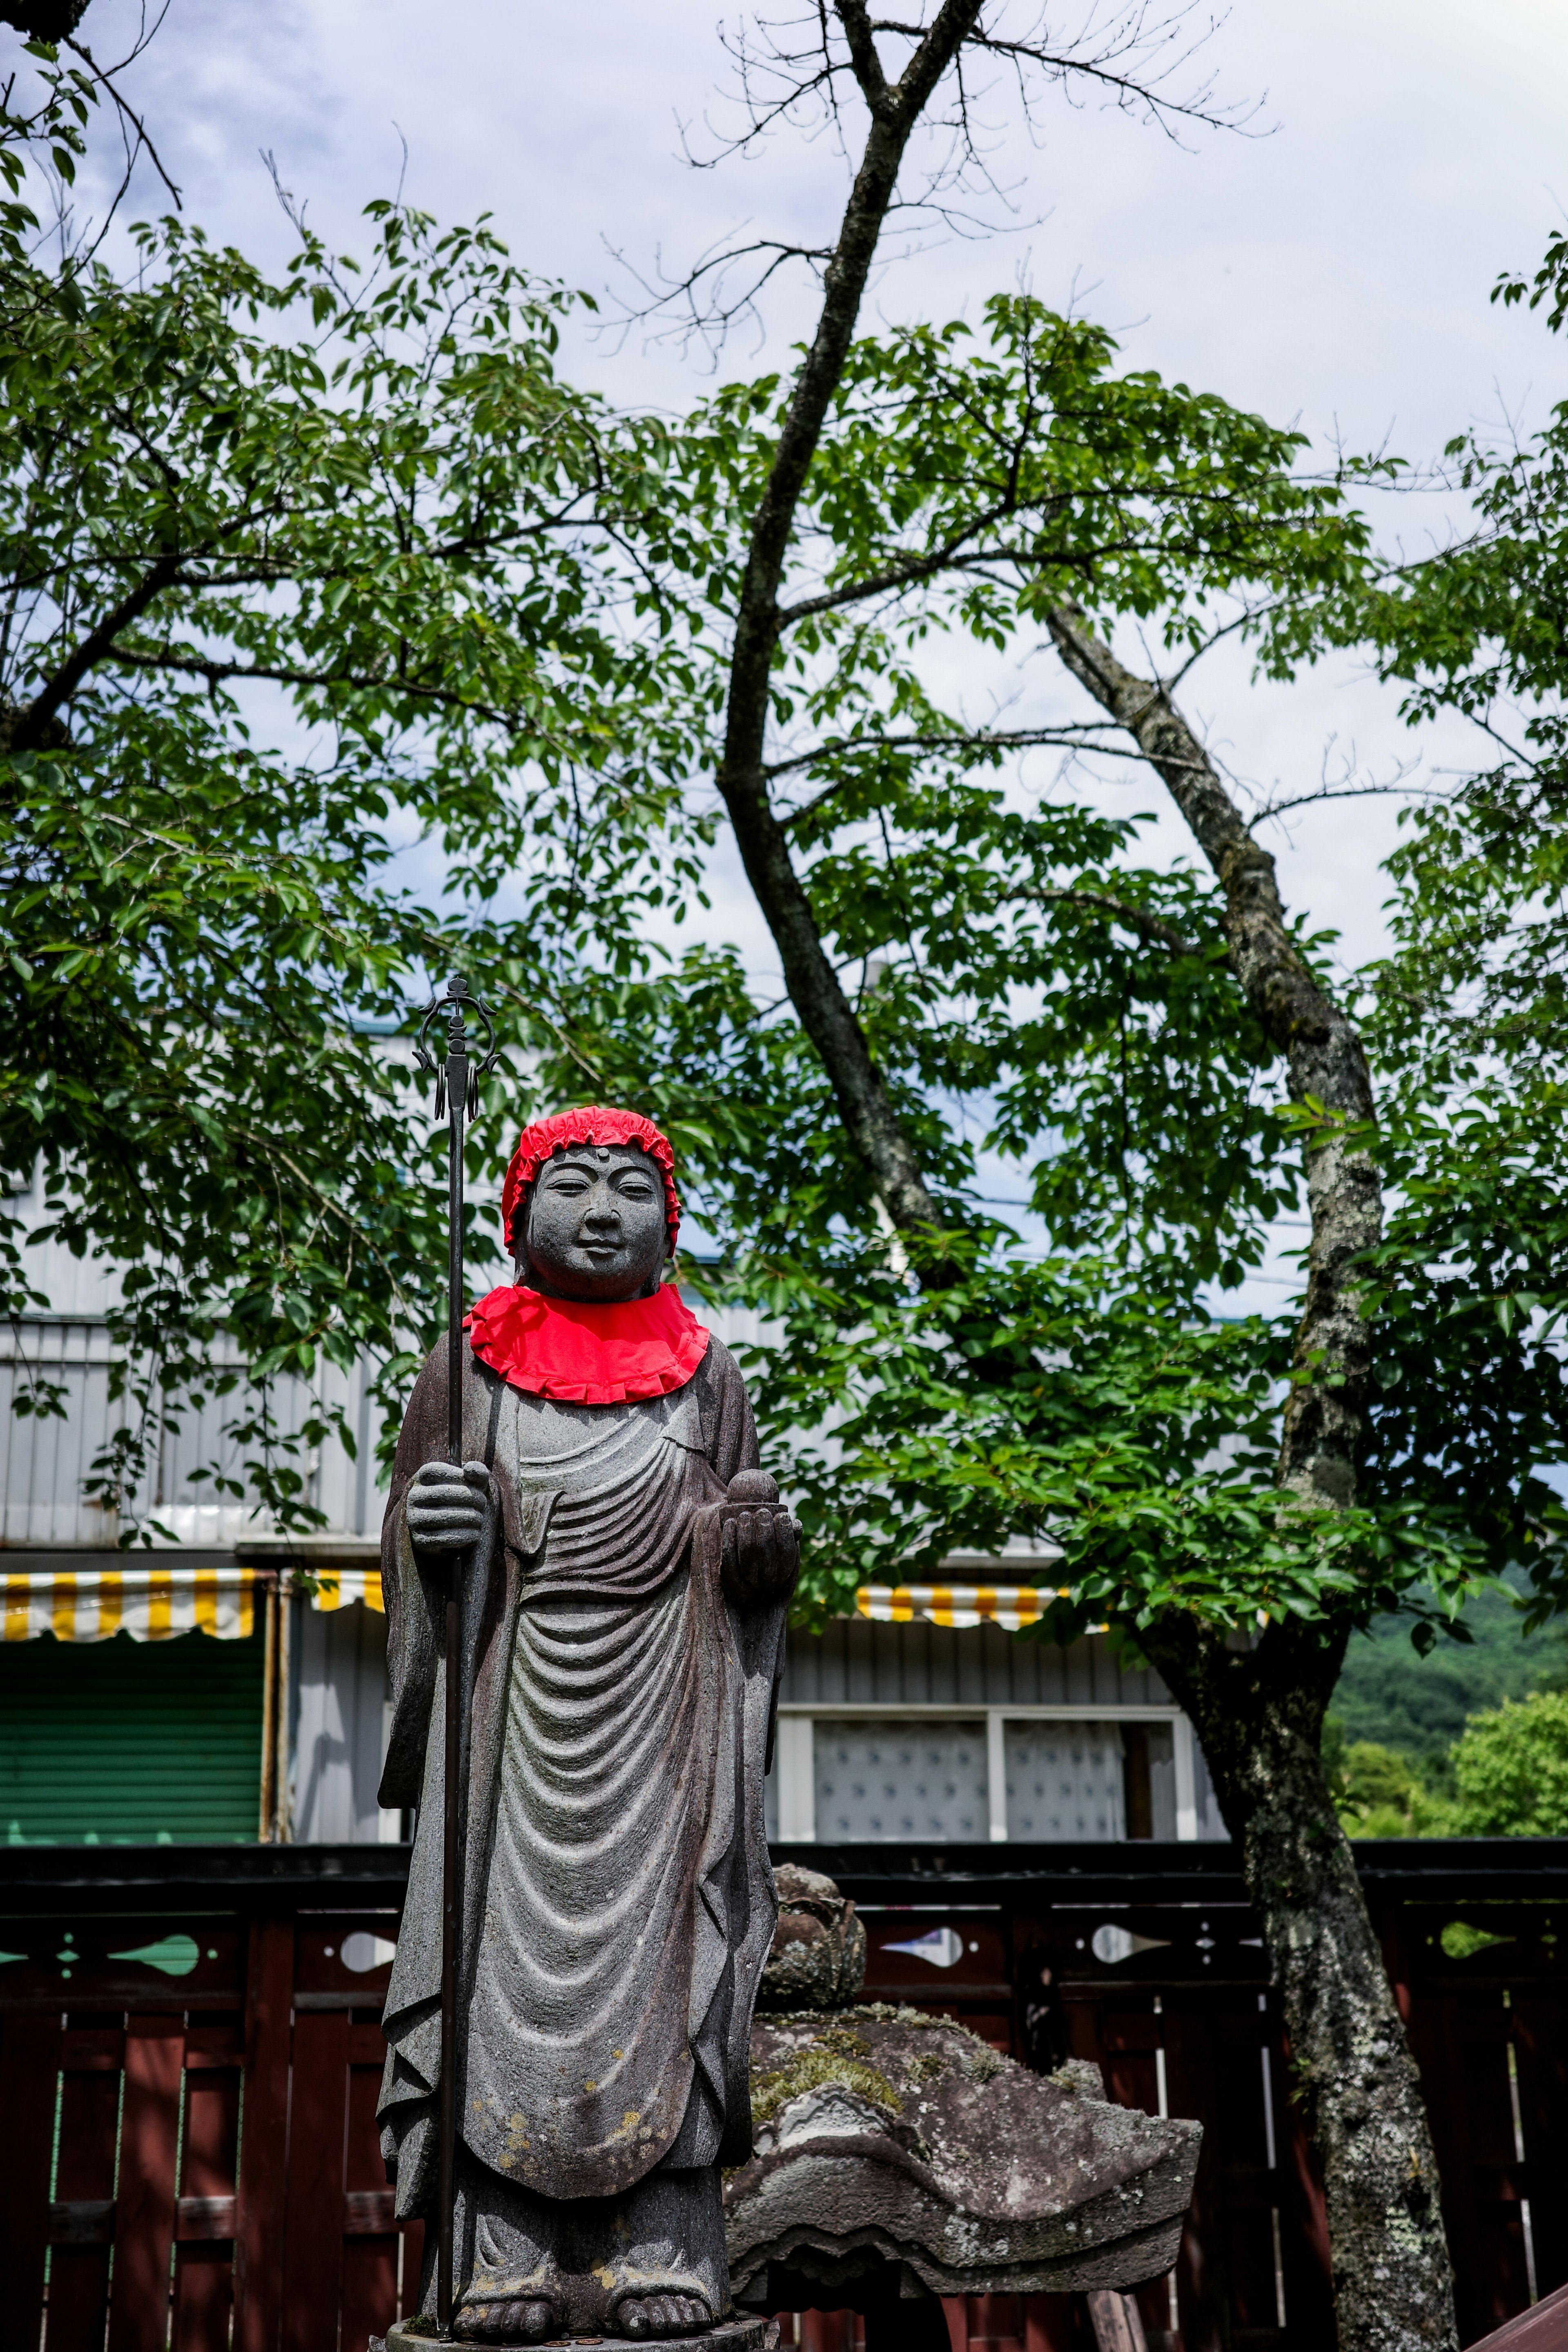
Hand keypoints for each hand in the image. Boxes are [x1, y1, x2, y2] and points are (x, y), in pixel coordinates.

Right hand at [405, 1459, 489, 1557]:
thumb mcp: (471, 1482)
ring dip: (470, 1519)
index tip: (478, 1488)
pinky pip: (445, 1538)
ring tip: (479, 1519)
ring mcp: (414, 1518)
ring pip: (445, 1517)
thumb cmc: (462, 1498)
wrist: (447, 1527)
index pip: (442, 1472)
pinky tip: (474, 1533)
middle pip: (444, 1493)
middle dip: (471, 1499)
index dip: (464, 1479)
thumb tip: (469, 1470)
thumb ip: (477, 1471)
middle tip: (483, 1504)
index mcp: (423, 1476)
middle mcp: (414, 1496)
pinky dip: (465, 1536)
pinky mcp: (419, 1540)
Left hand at [717, 1469, 798, 1609]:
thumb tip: (796, 1525)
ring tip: (745, 1514)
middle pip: (765, 1552)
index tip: (782, 1515)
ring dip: (746, 1531)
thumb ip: (789, 1537)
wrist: (743, 1585)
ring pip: (746, 1555)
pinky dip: (729, 1538)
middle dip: (764, 1528)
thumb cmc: (767, 1558)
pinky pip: (728, 1559)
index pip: (786, 1552)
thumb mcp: (780, 1550)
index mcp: (782, 1573)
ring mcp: (747, 1584)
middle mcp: (766, 1582)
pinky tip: (731, 1522)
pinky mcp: (728, 1581)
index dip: (785, 1533)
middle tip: (762, 1512)